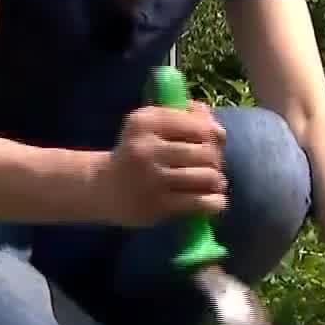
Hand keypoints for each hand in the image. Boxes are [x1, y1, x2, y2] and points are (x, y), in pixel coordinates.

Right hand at [97, 102, 226, 228]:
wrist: (105, 188)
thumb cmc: (139, 152)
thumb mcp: (154, 125)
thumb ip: (189, 118)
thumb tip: (220, 131)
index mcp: (146, 121)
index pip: (199, 125)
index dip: (213, 135)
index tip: (209, 144)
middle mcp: (146, 147)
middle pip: (206, 152)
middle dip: (216, 160)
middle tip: (211, 167)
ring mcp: (151, 178)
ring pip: (207, 177)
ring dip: (216, 182)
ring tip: (213, 183)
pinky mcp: (157, 205)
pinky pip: (201, 202)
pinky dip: (215, 202)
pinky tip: (214, 201)